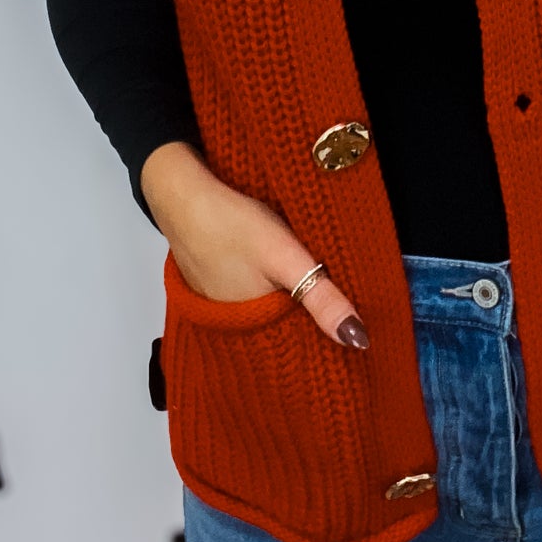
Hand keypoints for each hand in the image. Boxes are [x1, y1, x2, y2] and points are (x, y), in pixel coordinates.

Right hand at [139, 140, 369, 348]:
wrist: (183, 196)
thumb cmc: (231, 226)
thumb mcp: (286, 257)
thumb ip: (321, 298)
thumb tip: (359, 340)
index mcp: (252, 326)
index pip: (298, 346)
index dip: (327, 336)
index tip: (355, 331)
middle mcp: (233, 325)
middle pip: (284, 329)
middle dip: (310, 321)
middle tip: (343, 304)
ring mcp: (220, 306)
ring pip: (268, 312)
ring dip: (289, 303)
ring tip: (317, 290)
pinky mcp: (215, 286)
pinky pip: (250, 296)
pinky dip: (267, 289)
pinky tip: (279, 274)